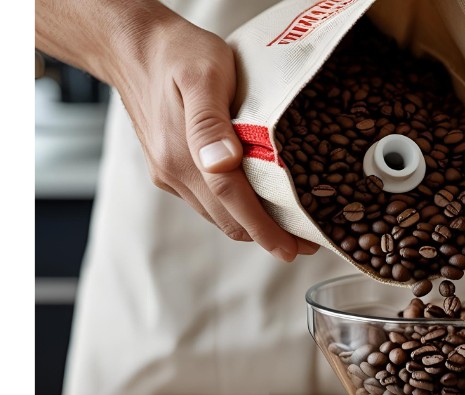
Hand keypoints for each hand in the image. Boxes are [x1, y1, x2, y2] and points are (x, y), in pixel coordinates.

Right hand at [69, 5, 316, 261]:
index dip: (265, 230)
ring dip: (250, 227)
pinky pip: (203, 201)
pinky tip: (254, 203)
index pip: (233, 203)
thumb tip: (222, 163)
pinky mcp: (166, 169)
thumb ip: (210, 122)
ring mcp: (168, 172)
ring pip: (215, 215)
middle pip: (227, 219)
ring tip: (287, 228)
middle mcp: (174, 171)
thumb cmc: (177, 52)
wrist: (132, 46)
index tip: (293, 250)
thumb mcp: (202, 74)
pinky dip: (232, 210)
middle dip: (266, 236)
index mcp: (184, 153)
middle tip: (304, 242)